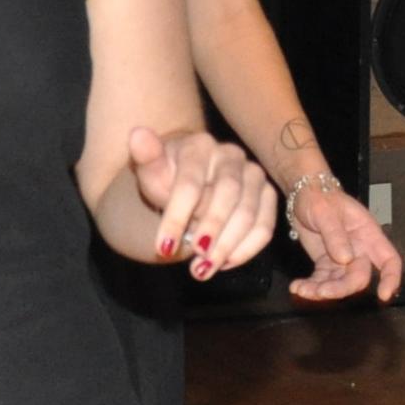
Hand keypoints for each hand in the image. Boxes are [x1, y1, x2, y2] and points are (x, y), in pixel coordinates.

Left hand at [132, 125, 276, 276]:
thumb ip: (145, 156)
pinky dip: (247, 249)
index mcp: (200, 146)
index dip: (177, 218)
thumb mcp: (150, 169)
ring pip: (249, 214)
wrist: (190, 178)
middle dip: (211, 232)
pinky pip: (265, 226)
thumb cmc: (168, 176)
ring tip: (204, 270)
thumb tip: (137, 134)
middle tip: (194, 265)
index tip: (163, 249)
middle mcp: (232, 155)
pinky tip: (225, 263)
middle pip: (228, 195)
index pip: (190, 183)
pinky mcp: (267, 194)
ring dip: (228, 247)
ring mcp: (253, 174)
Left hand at [280, 174, 404, 305]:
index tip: (383, 296)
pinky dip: (310, 287)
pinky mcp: (326, 263)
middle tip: (321, 291)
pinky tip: (297, 287)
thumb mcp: (326, 213)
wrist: (303, 195)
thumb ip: (336, 235)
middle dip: (341, 289)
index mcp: (368, 234)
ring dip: (322, 291)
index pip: (390, 260)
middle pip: (359, 278)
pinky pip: (321, 281)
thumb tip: (346, 259)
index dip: (391, 278)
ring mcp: (342, 259)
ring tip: (301, 290)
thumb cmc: (320, 198)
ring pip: (338, 284)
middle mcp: (359, 250)